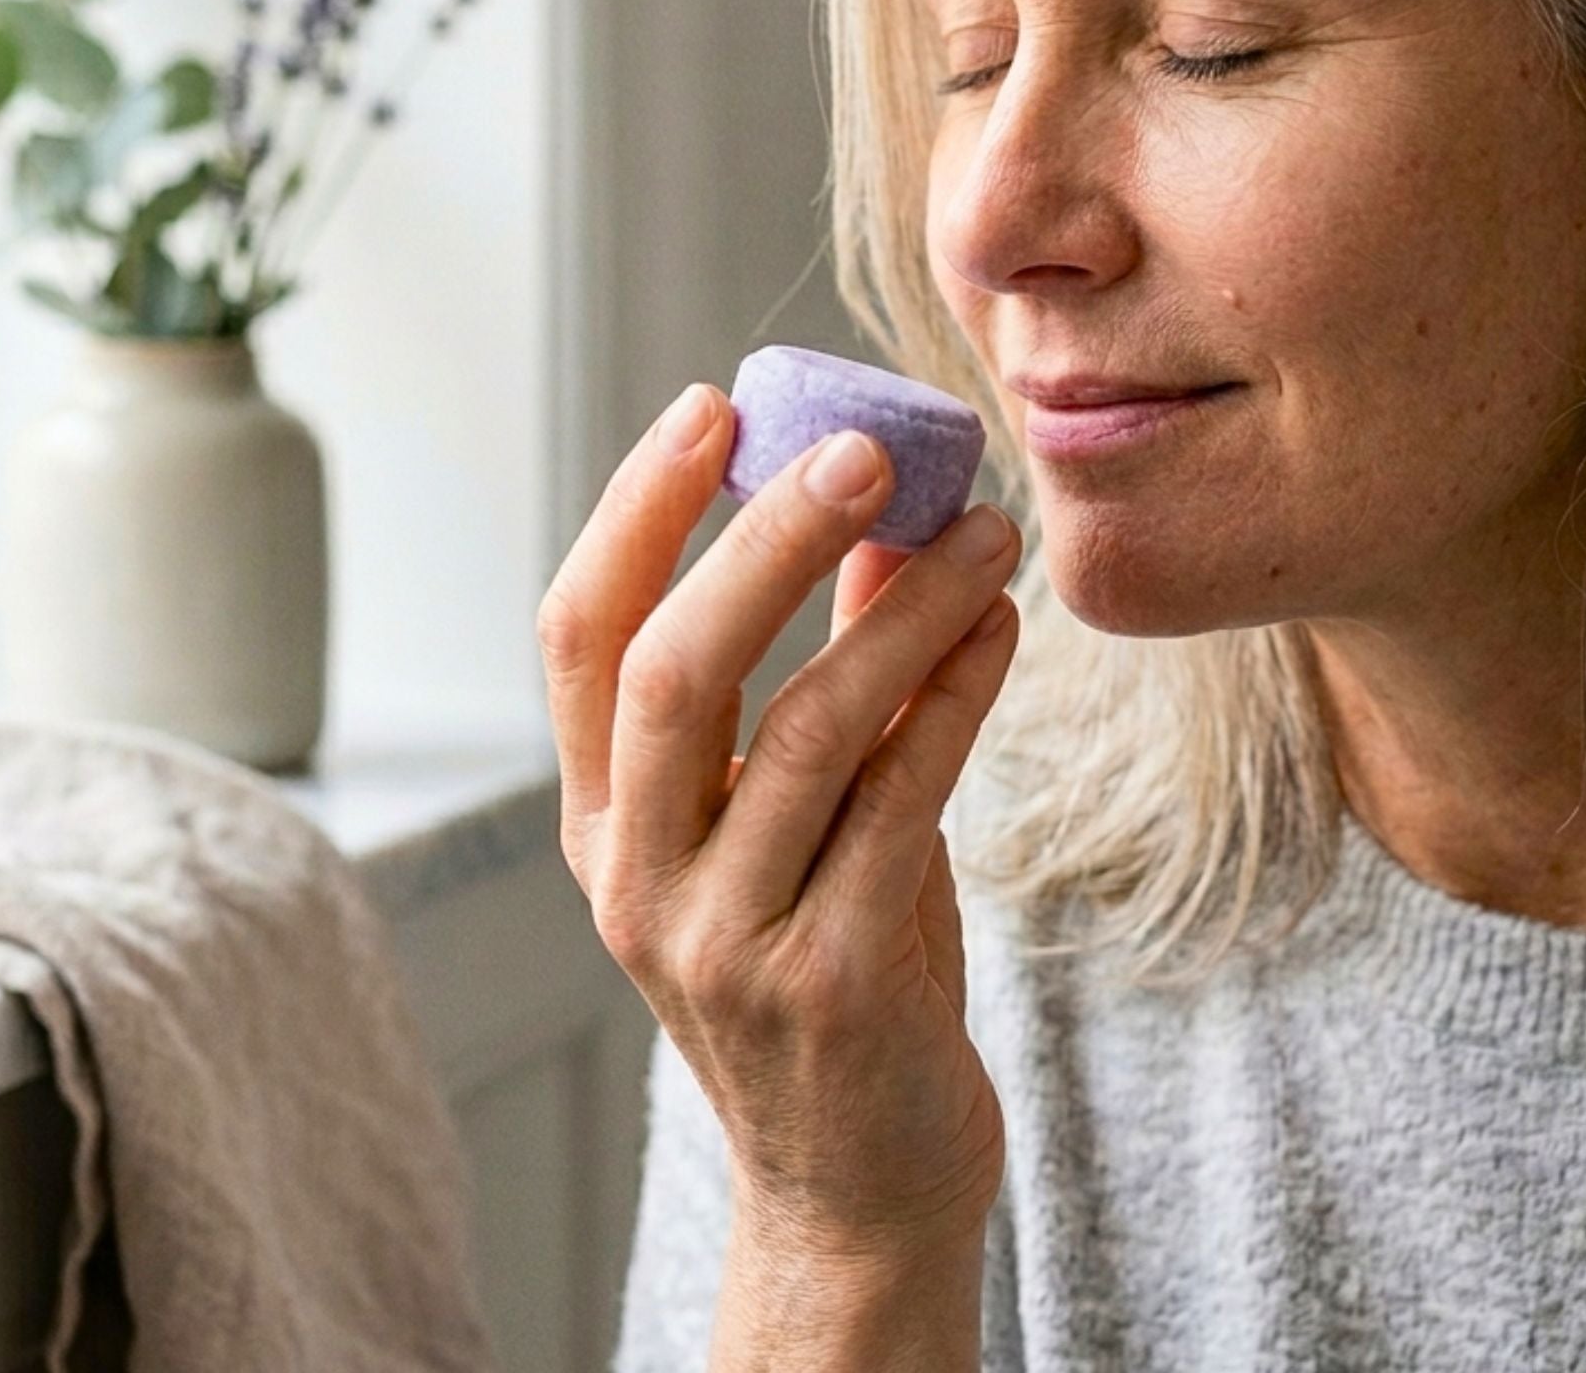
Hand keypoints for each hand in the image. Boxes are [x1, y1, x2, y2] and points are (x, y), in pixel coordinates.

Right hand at [537, 381, 1022, 1259]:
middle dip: (767, 535)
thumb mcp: (791, 818)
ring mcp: (724, 939)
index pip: (580, 636)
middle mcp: (636, 877)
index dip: (637, 511)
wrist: (858, 1179)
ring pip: (809, 726)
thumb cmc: (827, 963)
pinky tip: (1004, 627)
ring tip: (987, 532)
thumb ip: (818, 671)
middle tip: (868, 446)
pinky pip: (903, 799)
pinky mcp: (830, 982)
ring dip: (907, 607)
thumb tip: (873, 515)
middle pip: (673, 666)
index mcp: (606, 821)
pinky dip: (959, 693)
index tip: (712, 407)